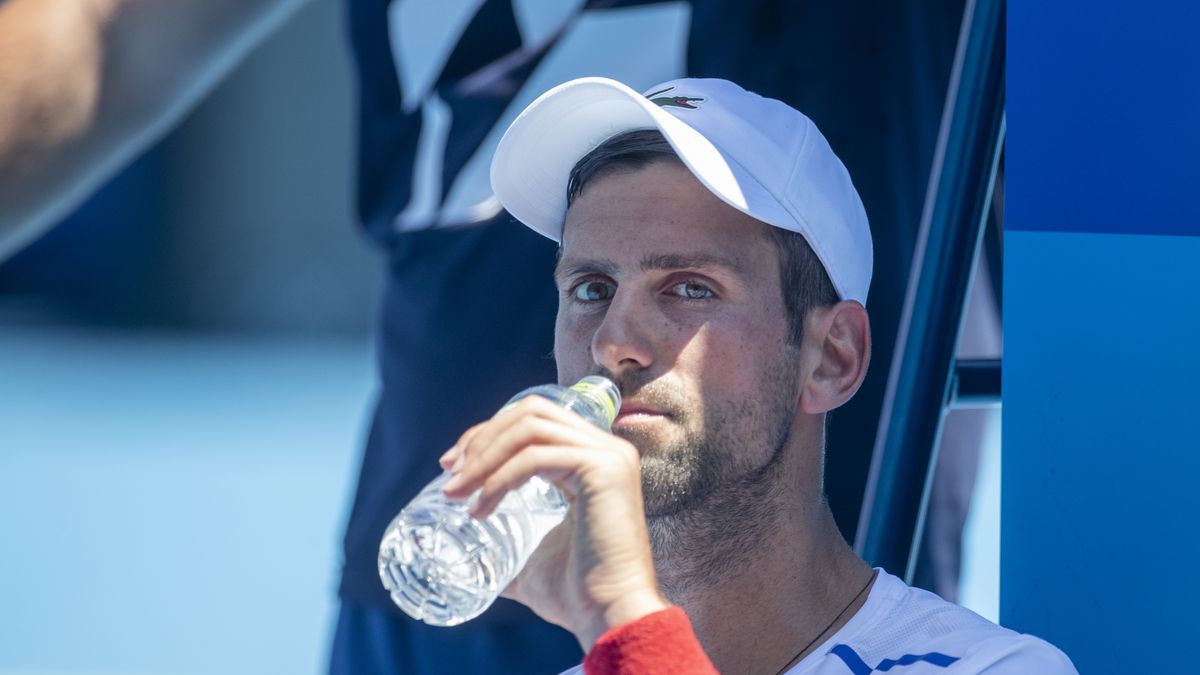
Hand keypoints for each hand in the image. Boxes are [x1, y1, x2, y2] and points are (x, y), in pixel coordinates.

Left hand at [439, 395, 669, 648]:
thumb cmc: (577, 594)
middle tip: (450, 473)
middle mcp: (607, 449)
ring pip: (530, 429)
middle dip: (483, 437)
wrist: (608, 617)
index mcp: (594, 460)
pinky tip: (480, 508)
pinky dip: (500, 478)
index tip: (451, 464)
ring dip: (484, 457)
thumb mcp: (536, 556)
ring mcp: (609, 456)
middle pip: (531, 412)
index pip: (535, 421)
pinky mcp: (603, 469)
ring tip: (457, 493)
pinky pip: (535, 457)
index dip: (488, 433)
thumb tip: (479, 559)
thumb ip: (513, 547)